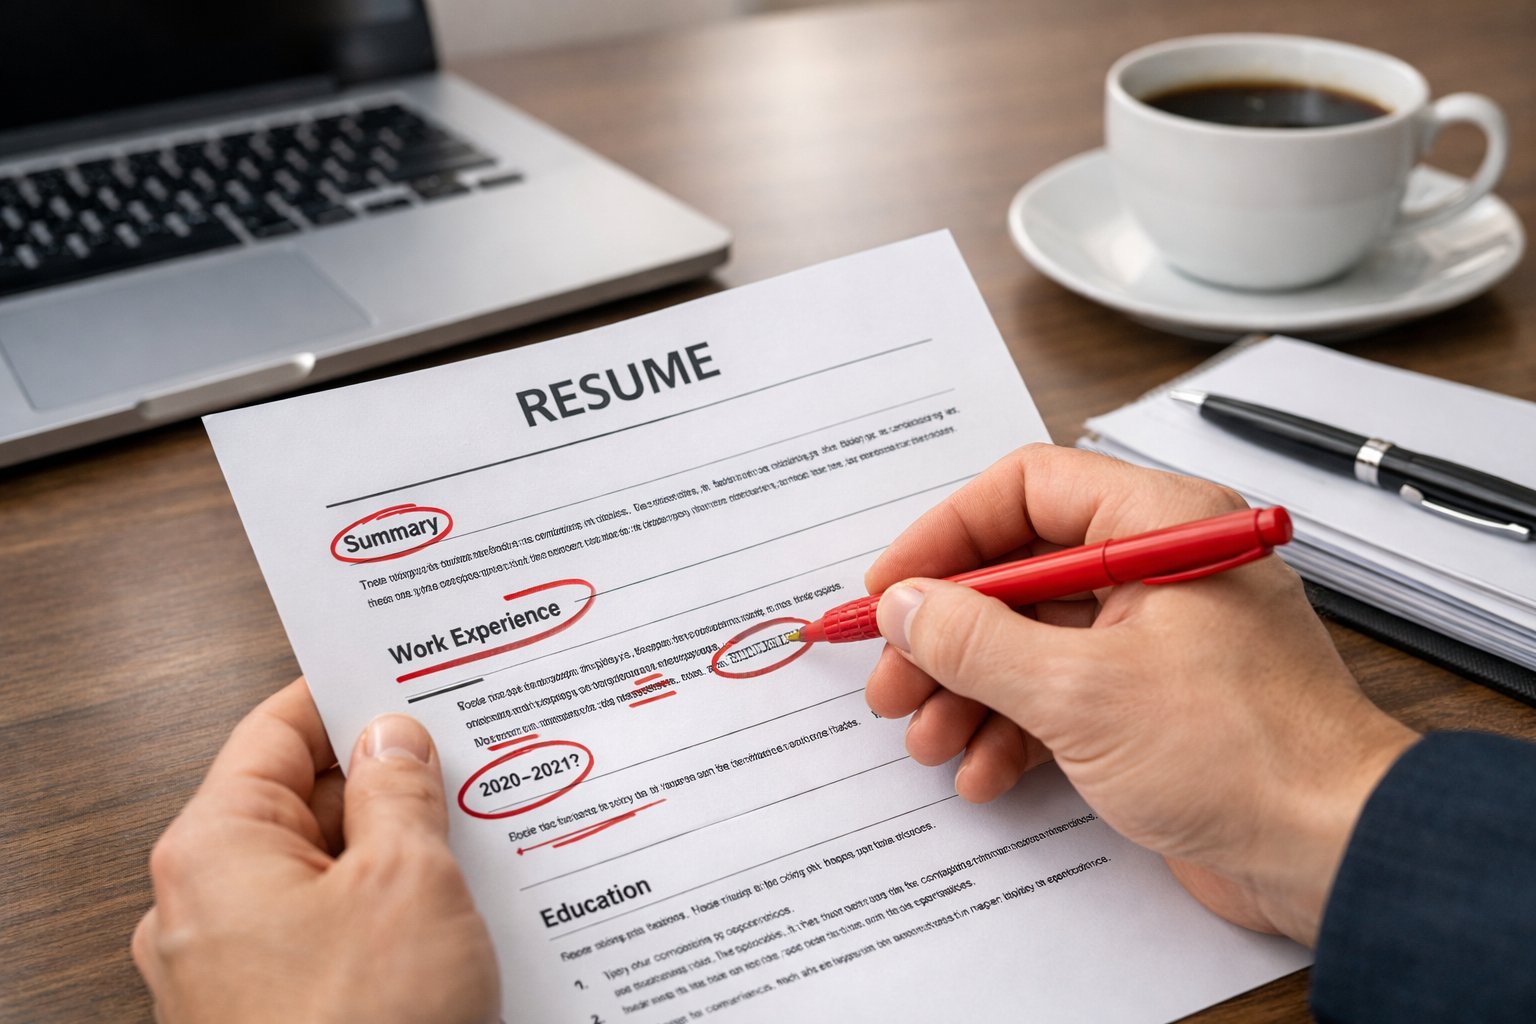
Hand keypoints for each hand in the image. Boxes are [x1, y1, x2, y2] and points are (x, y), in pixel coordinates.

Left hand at [132, 678, 498, 1023]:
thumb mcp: (408, 880)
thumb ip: (399, 790)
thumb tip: (394, 738)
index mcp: (214, 850)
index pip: (275, 731)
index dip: (344, 698)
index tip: (406, 679)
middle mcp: (205, 907)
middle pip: (301, 804)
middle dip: (388, 780)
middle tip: (468, 759)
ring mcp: (238, 968)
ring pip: (326, 873)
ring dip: (399, 851)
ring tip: (480, 834)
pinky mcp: (277, 1014)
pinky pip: (333, 934)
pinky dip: (389, 912)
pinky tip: (458, 910)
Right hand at [863, 444, 1416, 945]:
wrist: (1336, 854)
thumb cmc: (1247, 755)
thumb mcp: (1081, 692)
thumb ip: (977, 641)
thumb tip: (907, 605)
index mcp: (1161, 526)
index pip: (1027, 491)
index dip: (946, 535)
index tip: (891, 587)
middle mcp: (1159, 570)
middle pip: (1020, 573)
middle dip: (947, 634)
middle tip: (893, 679)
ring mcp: (1156, 640)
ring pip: (1032, 641)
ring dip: (969, 691)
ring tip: (927, 739)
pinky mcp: (1153, 704)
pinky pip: (1061, 696)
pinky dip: (1014, 730)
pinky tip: (983, 772)